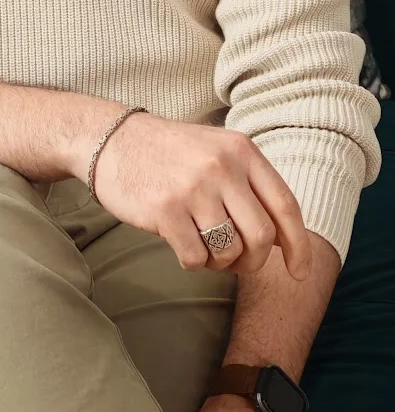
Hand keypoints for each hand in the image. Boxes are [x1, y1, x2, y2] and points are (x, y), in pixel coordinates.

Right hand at [88, 110, 312, 279]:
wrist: (113, 139)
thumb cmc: (171, 153)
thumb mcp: (218, 152)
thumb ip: (251, 186)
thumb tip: (287, 240)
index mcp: (242, 150)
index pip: (285, 205)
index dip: (299, 245)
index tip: (299, 272)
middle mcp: (222, 166)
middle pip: (262, 236)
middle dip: (255, 261)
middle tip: (239, 263)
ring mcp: (193, 188)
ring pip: (229, 252)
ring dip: (221, 263)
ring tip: (205, 248)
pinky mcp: (165, 210)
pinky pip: (196, 259)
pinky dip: (194, 262)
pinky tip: (182, 243)